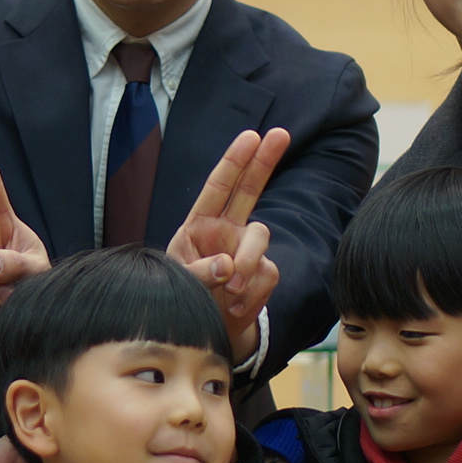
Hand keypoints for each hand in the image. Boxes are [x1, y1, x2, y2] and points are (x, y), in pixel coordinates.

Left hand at [167, 128, 289, 364]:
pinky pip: (268, 274)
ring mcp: (247, 250)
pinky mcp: (263, 273)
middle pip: (250, 189)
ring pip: (261, 236)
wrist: (206, 330)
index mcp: (200, 224)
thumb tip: (228, 267)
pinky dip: (253, 294)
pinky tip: (235, 309)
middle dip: (265, 161)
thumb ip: (199, 273)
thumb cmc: (185, 298)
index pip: (218, 187)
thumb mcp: (180, 284)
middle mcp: (226, 230)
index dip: (234, 161)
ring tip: (232, 289)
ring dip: (248, 260)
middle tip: (281, 133)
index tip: (250, 135)